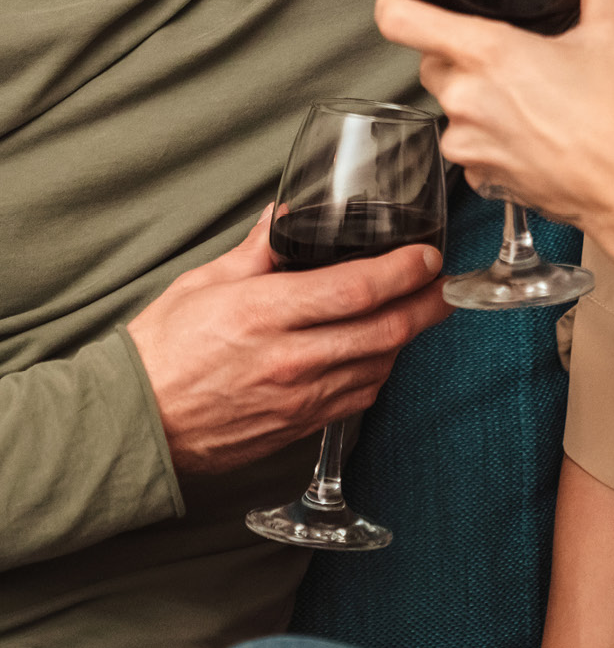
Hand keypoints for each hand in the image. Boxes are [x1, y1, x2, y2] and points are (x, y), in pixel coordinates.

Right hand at [128, 207, 450, 472]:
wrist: (134, 425)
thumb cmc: (161, 351)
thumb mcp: (204, 283)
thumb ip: (256, 251)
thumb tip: (285, 218)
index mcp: (267, 314)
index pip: (357, 289)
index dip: (404, 270)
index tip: (428, 255)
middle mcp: (291, 360)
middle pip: (385, 331)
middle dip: (427, 304)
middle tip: (446, 285)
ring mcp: (299, 400)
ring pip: (378, 366)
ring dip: (406, 338)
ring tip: (418, 311)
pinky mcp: (300, 428)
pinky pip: (357, 398)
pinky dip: (378, 371)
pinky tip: (378, 352)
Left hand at [376, 0, 613, 250]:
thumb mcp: (611, 36)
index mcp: (487, 52)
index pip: (399, 20)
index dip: (396, 4)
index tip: (404, 1)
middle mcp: (464, 97)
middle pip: (429, 62)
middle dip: (457, 56)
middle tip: (505, 58)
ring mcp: (466, 143)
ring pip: (450, 107)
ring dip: (476, 101)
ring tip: (528, 103)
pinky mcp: (477, 178)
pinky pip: (468, 147)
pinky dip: (490, 140)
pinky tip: (531, 137)